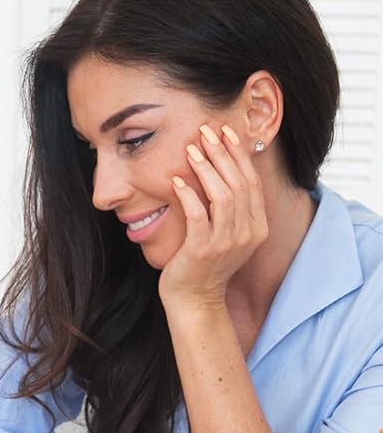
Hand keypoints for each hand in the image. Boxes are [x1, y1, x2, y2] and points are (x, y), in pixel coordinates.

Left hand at [160, 124, 268, 306]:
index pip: (251, 182)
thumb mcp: (226, 235)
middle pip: (239, 183)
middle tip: (206, 131)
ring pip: (222, 196)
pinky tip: (175, 181)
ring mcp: (226, 243)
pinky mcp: (203, 250)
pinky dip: (187, 195)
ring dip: (206, 169)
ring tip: (191, 150)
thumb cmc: (204, 265)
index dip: (239, 155)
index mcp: (257, 227)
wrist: (195, 301)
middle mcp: (247, 233)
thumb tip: (222, 171)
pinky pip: (198, 215)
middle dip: (222, 154)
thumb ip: (230, 209)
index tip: (226, 133)